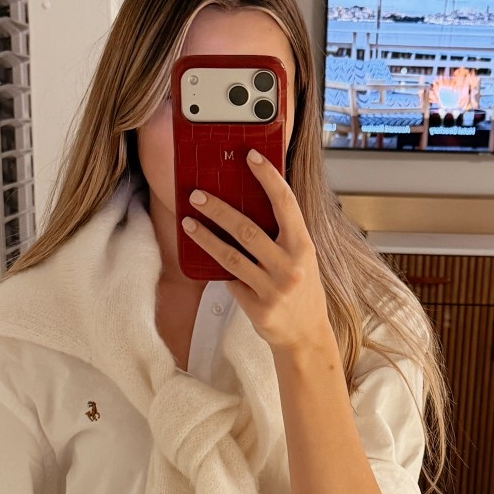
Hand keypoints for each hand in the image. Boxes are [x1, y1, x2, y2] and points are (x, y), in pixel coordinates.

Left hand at [180, 153, 333, 357]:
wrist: (306, 336)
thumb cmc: (301, 290)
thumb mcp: (301, 258)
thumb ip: (283, 235)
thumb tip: (250, 201)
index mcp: (303, 246)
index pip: (286, 203)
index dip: (268, 177)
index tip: (250, 156)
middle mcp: (291, 266)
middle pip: (247, 230)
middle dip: (218, 210)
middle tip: (196, 195)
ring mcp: (274, 288)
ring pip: (231, 257)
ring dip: (205, 237)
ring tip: (188, 223)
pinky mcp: (258, 308)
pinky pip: (231, 282)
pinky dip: (218, 269)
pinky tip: (205, 256)